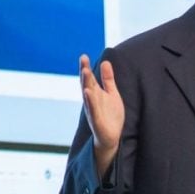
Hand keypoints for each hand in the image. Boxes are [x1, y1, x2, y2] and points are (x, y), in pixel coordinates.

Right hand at [80, 54, 123, 174]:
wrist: (111, 137)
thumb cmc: (110, 115)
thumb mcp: (111, 94)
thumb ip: (108, 79)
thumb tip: (105, 61)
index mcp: (94, 94)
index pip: (89, 79)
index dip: (85, 67)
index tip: (83, 56)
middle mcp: (91, 101)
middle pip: (87, 84)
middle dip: (84, 73)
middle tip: (83, 60)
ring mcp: (93, 111)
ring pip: (88, 95)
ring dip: (86, 83)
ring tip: (85, 71)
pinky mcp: (97, 121)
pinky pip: (93, 110)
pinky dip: (90, 101)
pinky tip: (88, 92)